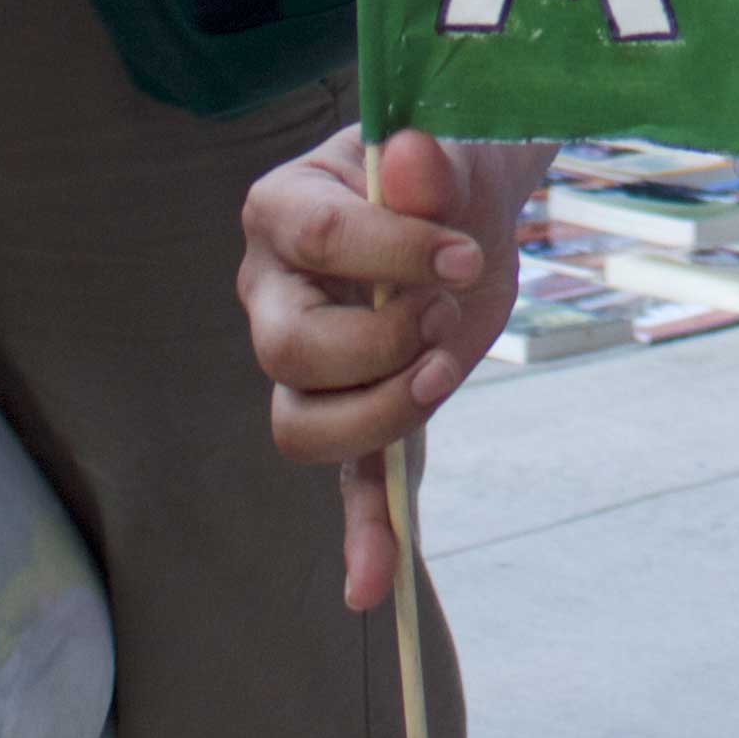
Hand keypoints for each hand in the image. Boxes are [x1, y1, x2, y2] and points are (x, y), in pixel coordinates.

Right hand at [239, 129, 523, 612]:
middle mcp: (273, 293)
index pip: (317, 239)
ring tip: (439, 374)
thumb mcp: (449, 151)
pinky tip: (372, 587)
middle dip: (378, 344)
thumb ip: (430, 160)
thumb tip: (410, 157)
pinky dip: (360, 534)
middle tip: (446, 315)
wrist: (464, 204)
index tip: (465, 253)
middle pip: (289, 350)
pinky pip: (342, 484)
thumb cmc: (442, 170)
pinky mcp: (354, 412)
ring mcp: (305, 363)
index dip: (392, 253)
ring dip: (377, 417)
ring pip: (300, 422)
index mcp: (283, 209)